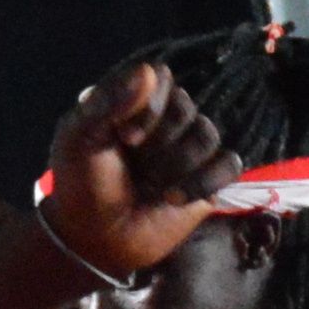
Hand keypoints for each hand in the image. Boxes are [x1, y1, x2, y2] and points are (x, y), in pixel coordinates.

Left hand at [33, 60, 235, 278]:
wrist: (95, 238)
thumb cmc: (82, 184)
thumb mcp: (79, 139)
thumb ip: (108, 102)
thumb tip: (150, 70)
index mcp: (134, 101)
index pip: (160, 79)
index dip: (148, 106)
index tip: (123, 136)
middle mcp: (166, 120)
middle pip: (186, 108)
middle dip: (159, 142)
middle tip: (135, 165)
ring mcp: (190, 150)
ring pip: (208, 135)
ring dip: (177, 164)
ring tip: (152, 187)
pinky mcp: (209, 180)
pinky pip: (229, 164)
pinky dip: (204, 181)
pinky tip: (174, 198)